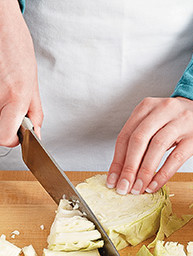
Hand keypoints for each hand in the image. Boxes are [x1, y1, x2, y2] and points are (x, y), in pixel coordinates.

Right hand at [0, 0, 42, 146]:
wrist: (0, 27)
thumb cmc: (16, 49)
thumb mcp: (33, 84)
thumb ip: (35, 113)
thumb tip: (35, 134)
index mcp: (16, 97)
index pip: (5, 138)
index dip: (12, 138)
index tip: (16, 132)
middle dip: (5, 124)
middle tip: (9, 108)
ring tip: (3, 92)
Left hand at [107, 96, 192, 193]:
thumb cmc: (176, 122)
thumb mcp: (154, 124)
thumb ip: (139, 142)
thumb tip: (122, 173)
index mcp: (147, 106)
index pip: (125, 136)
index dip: (117, 161)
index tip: (112, 180)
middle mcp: (163, 109)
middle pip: (139, 140)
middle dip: (128, 167)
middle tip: (123, 187)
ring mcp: (182, 121)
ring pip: (157, 147)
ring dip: (145, 172)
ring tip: (138, 189)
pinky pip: (177, 157)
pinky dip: (163, 173)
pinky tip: (155, 185)